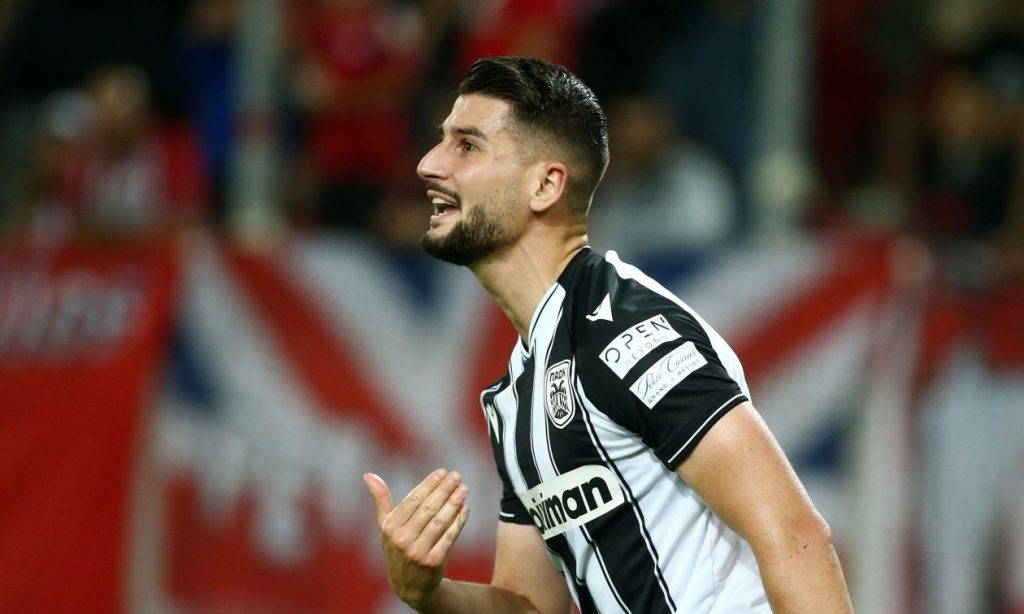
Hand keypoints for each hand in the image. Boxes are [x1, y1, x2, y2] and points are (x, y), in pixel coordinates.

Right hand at [364, 469, 470, 610]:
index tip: (442, 472)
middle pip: (427, 509)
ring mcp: (418, 552)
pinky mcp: (433, 562)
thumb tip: (368, 475)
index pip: (412, 500)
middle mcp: (402, 540)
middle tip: (456, 476)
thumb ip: (381, 500)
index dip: (428, 484)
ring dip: (454, 503)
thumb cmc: (398, 548)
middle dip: (444, 490)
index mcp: (390, 527)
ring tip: (464, 489)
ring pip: (439, 522)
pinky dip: (458, 522)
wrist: (409, 585)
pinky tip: (465, 509)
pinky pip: (449, 537)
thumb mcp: (385, 526)